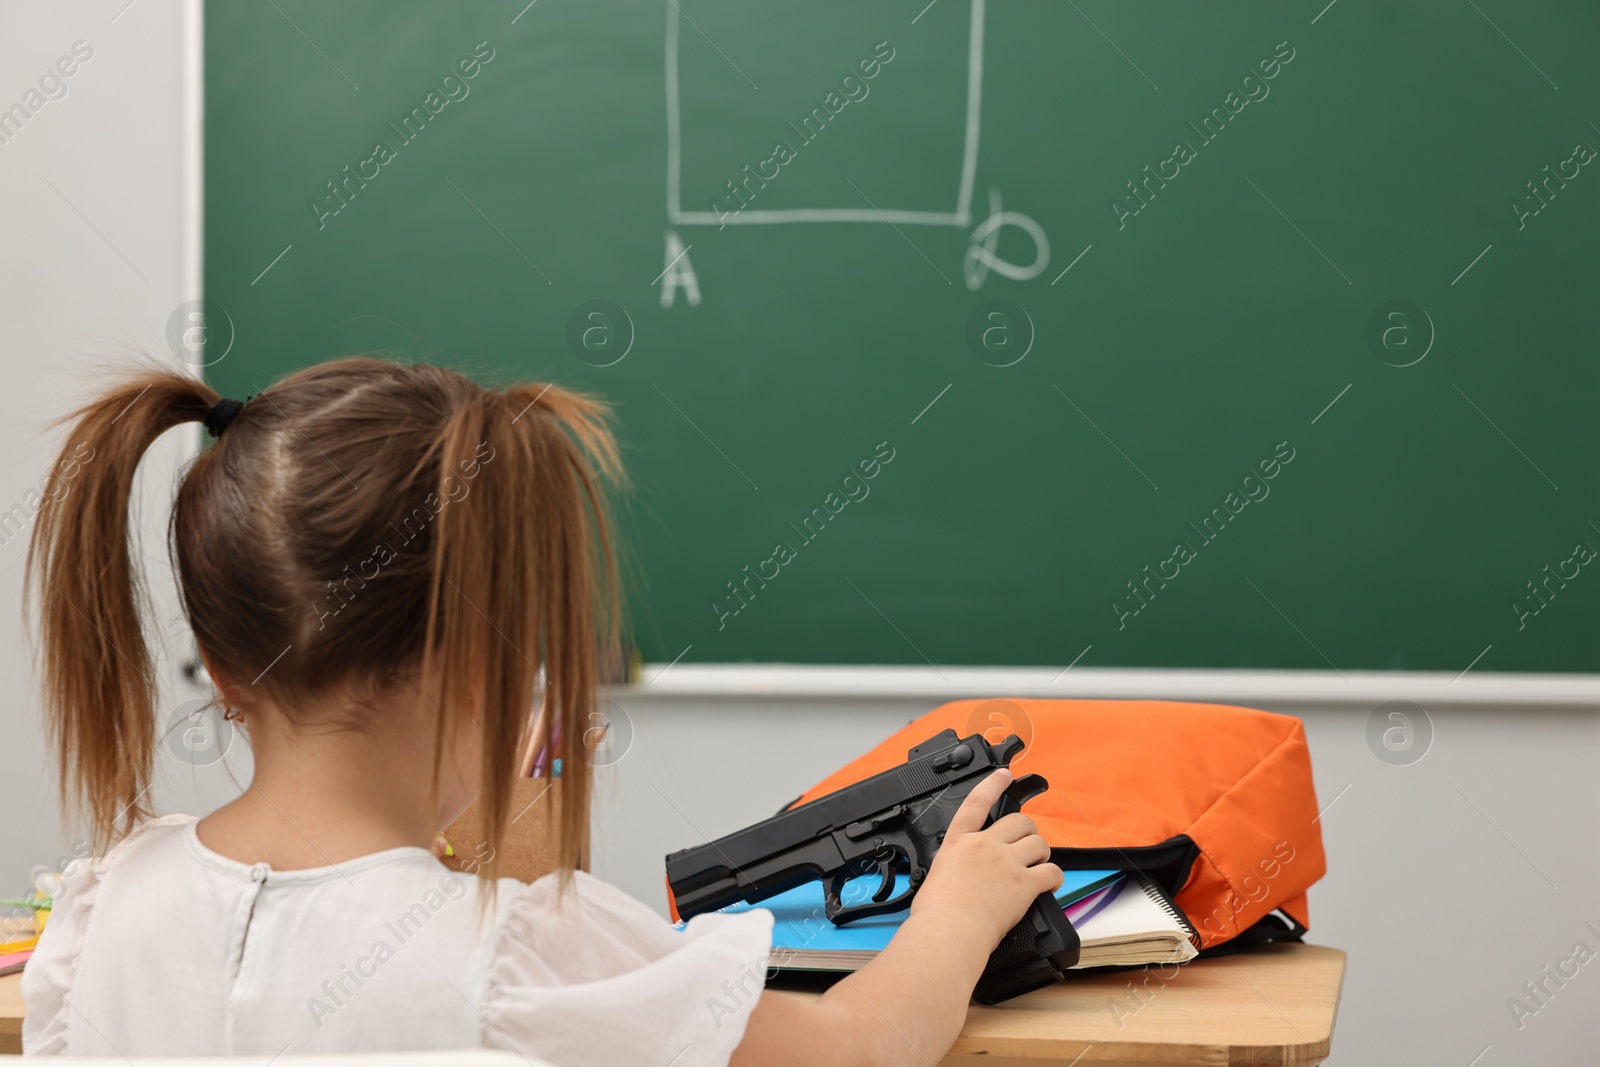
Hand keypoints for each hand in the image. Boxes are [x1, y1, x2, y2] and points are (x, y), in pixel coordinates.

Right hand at [909, 769, 1062, 950]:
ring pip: (1039, 843)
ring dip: (1041, 853)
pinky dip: (1054, 877)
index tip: (1004, 774)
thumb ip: (954, 866)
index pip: (977, 802)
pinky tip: (1049, 884)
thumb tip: (959, 875)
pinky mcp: (1024, 884)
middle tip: (1026, 846)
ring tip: (1037, 865)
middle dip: (1027, 831)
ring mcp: (1006, 863)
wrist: (948, 932)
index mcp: (959, 842)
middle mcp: (985, 846)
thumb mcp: (936, 875)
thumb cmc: (936, 913)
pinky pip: (1052, 872)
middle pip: (1019, 821)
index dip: (993, 784)